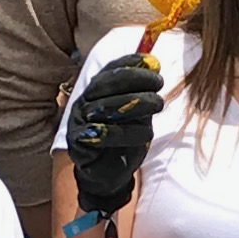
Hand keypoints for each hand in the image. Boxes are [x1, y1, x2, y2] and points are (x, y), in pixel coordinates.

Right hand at [62, 54, 161, 218]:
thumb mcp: (138, 113)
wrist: (108, 174)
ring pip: (106, 106)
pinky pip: (103, 134)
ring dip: (136, 103)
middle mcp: (83, 102)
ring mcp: (79, 122)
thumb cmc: (124, 139)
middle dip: (135, 79)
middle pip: (106, 84)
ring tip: (159, 105)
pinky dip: (127, 133)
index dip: (130, 63)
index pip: (109, 70)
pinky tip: (145, 134)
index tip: (154, 62)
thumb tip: (155, 64)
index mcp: (95, 92)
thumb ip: (142, 92)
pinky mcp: (79, 143)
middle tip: (160, 83)